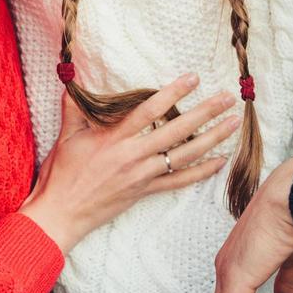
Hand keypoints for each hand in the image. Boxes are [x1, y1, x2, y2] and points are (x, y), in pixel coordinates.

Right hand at [21, 73, 238, 251]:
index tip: (194, 78)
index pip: (150, 110)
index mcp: (115, 138)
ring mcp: (142, 175)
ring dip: (212, 138)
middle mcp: (133, 156)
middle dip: (205, 112)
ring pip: (184, 155)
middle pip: (177, 130)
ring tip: (233, 123)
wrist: (59, 214)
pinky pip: (179, 181)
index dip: (174, 93)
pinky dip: (201, 172)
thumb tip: (71, 79)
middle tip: (227, 97)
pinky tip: (220, 161)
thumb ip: (74, 108)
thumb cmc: (60, 174)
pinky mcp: (145, 192)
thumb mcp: (66, 137)